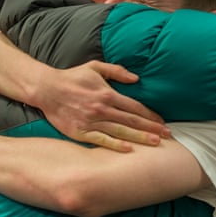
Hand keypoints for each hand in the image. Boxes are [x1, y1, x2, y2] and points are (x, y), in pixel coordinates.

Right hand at [34, 61, 168, 151]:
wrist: (47, 89)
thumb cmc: (72, 78)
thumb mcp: (95, 67)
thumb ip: (117, 71)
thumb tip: (137, 78)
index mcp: (107, 93)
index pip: (135, 107)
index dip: (151, 115)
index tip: (163, 123)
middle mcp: (102, 109)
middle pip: (132, 121)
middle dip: (151, 129)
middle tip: (168, 137)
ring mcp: (91, 121)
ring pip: (121, 131)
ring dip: (139, 138)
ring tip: (155, 143)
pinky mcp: (81, 132)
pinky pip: (101, 140)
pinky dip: (115, 145)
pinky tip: (128, 149)